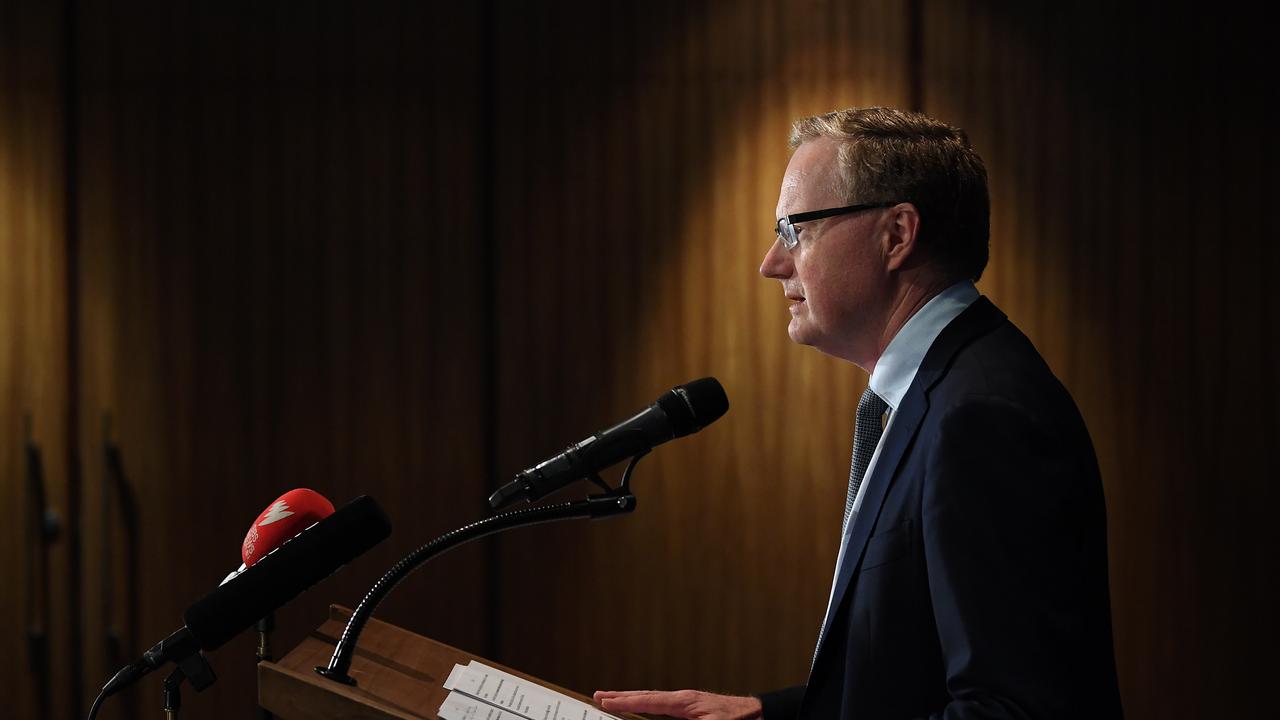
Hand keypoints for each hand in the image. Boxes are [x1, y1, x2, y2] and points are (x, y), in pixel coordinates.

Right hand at [592, 689, 762, 719]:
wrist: (760, 715)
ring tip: (614, 701)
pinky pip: (664, 706)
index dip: (625, 701)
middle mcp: (684, 699)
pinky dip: (648, 706)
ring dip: (633, 701)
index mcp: (684, 702)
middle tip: (598, 695)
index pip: (648, 701)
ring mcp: (689, 703)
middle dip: (621, 697)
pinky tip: (645, 710)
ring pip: (654, 700)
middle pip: (646, 696)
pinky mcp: (694, 709)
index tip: (603, 699)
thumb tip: (654, 716)